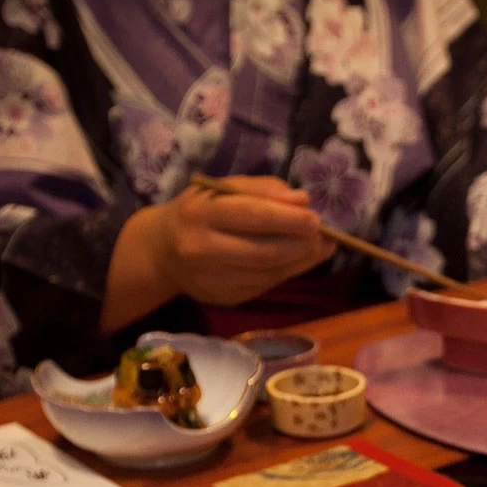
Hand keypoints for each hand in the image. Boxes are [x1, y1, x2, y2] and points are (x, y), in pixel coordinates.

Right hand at [103, 176, 335, 332]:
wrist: (162, 250)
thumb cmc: (202, 210)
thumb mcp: (225, 188)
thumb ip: (264, 190)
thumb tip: (303, 201)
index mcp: (199, 214)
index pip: (252, 216)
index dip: (289, 219)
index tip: (316, 219)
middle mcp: (200, 249)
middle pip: (265, 251)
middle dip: (301, 244)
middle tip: (324, 236)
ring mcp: (210, 279)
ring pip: (269, 273)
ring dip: (301, 261)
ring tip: (319, 247)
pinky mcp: (223, 298)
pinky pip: (265, 285)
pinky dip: (286, 272)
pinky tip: (295, 260)